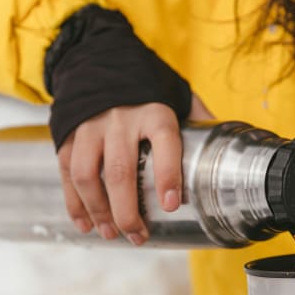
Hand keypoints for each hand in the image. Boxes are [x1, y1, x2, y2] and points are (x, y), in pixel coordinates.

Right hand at [56, 94, 212, 244]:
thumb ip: (198, 118)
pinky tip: (86, 224)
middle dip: (127, 211)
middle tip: (137, 235)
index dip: (168, 175)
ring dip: (99, 211)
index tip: (172, 204)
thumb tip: (227, 147)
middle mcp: (120, 118)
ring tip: (112, 234)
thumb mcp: (177, 93)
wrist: (98, 59)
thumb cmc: (146, 86)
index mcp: (154, 110)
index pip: (164, 142)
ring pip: (87, 175)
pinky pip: (67, 173)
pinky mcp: (68, 134)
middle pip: (119, 170)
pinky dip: (75, 203)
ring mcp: (90, 127)